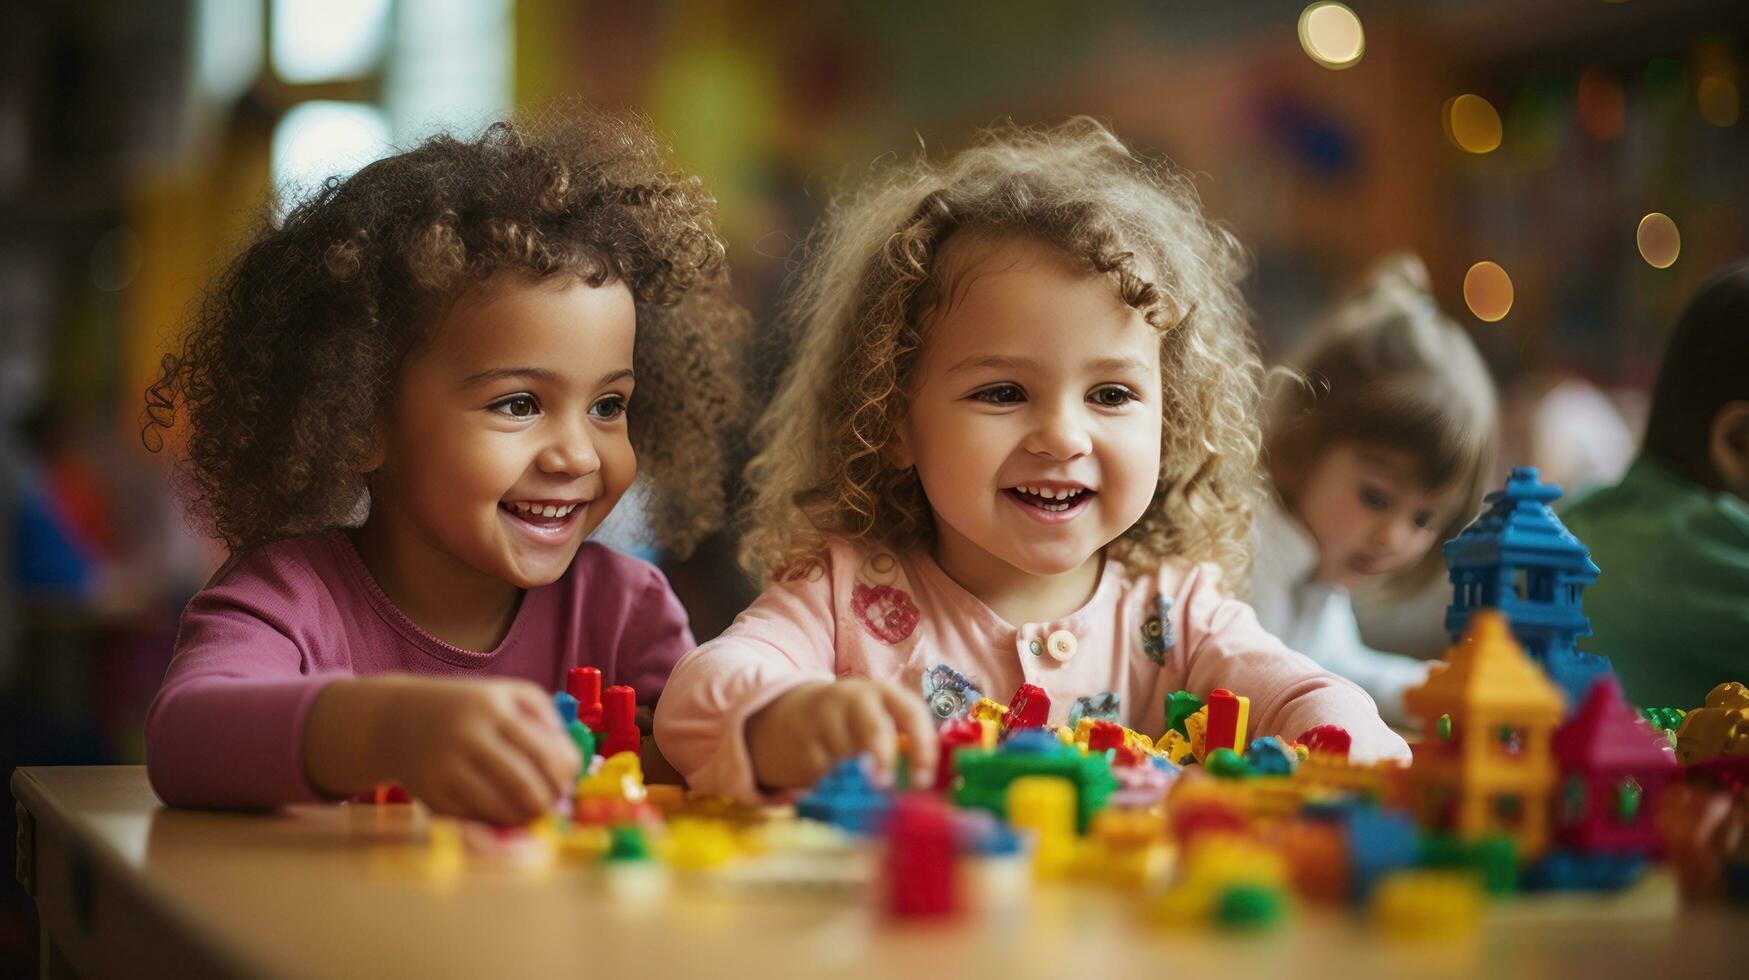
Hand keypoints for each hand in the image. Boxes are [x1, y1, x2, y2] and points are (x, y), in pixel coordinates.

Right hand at [306, 675, 581, 825]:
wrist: (395, 718)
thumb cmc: (466, 706)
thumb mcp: (507, 694)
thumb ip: (545, 718)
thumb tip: (572, 762)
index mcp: (494, 707)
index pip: (545, 752)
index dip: (565, 775)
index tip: (568, 780)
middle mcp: (468, 736)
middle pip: (526, 786)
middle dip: (548, 802)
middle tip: (553, 802)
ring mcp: (445, 767)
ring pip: (501, 809)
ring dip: (526, 817)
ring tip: (532, 810)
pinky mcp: (429, 794)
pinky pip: (475, 819)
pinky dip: (495, 821)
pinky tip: (501, 811)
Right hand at [744, 678, 937, 790]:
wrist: (796, 713)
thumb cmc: (855, 723)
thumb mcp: (880, 718)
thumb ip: (904, 744)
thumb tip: (923, 784)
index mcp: (886, 694)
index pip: (911, 713)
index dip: (922, 746)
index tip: (922, 779)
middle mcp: (856, 699)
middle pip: (875, 729)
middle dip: (884, 760)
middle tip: (886, 787)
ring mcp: (826, 717)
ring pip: (847, 756)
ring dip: (858, 782)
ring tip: (863, 795)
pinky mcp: (803, 739)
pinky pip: (822, 770)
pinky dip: (834, 785)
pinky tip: (837, 787)